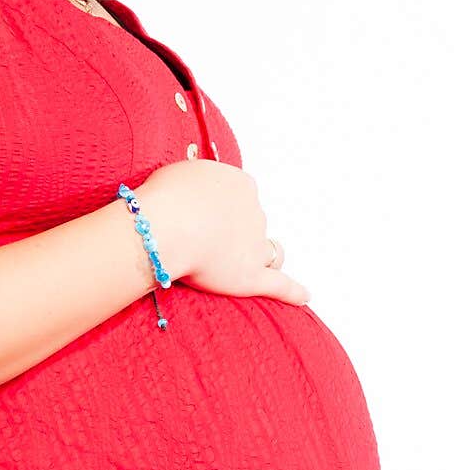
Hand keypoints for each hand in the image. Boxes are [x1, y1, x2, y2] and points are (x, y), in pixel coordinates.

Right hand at [141, 161, 310, 305]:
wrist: (167, 226)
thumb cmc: (166, 198)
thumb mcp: (180, 174)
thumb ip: (195, 183)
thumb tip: (193, 193)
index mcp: (240, 185)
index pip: (240, 195)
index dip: (223, 207)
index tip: (203, 216)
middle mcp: (254, 212)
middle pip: (253, 223)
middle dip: (236, 233)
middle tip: (205, 243)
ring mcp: (256, 244)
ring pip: (268, 251)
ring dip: (261, 256)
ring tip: (245, 265)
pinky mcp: (252, 276)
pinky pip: (280, 285)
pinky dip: (293, 291)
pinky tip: (303, 296)